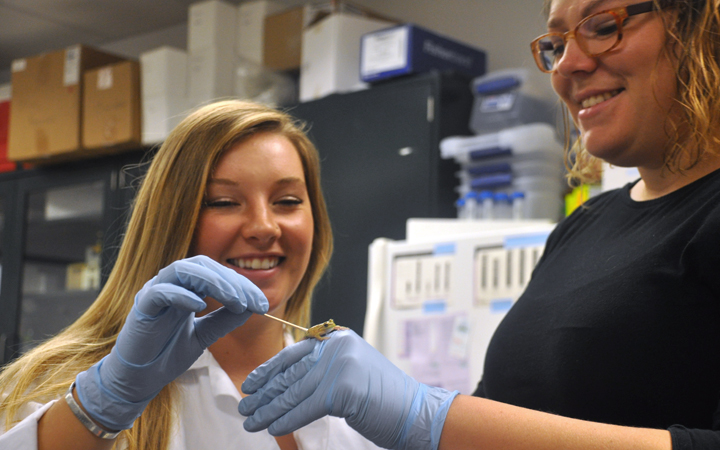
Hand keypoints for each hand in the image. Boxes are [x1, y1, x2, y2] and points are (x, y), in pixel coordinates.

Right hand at [75, 255, 268, 430]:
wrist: (140, 379)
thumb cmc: (168, 354)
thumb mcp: (205, 335)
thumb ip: (225, 319)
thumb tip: (251, 307)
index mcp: (186, 287)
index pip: (217, 273)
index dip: (242, 285)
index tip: (262, 304)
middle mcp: (171, 284)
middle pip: (203, 266)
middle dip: (232, 281)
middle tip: (253, 301)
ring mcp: (155, 292)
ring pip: (183, 270)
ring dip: (213, 282)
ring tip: (234, 300)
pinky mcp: (142, 306)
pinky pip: (160, 291)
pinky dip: (182, 295)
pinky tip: (200, 306)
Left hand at [239, 330, 458, 449]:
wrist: (417, 413)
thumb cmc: (384, 398)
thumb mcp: (352, 372)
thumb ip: (323, 368)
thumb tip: (284, 381)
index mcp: (338, 339)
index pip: (295, 352)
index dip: (270, 369)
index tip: (251, 383)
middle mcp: (338, 347)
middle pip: (291, 373)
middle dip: (264, 392)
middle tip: (244, 405)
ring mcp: (341, 366)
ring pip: (294, 392)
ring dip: (268, 409)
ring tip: (250, 420)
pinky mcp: (343, 389)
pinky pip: (305, 408)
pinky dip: (286, 420)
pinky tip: (272, 429)